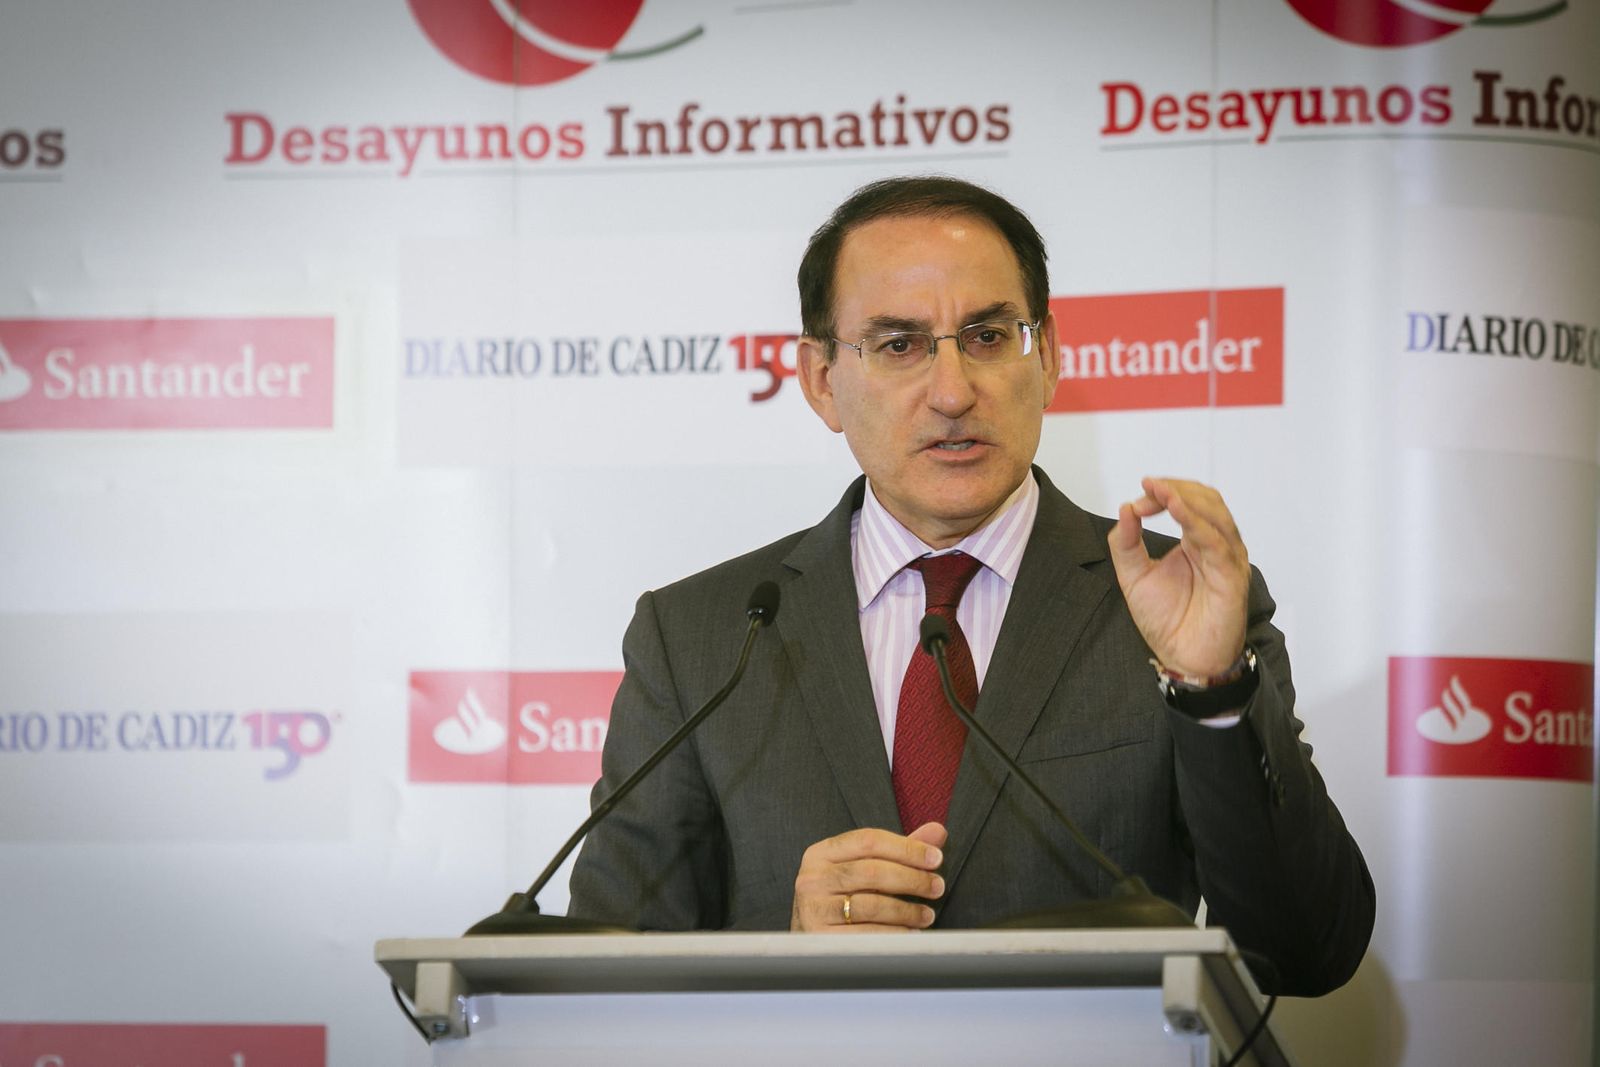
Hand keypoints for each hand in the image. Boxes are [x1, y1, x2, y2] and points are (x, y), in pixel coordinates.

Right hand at [790, 822, 947, 931]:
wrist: (811, 942)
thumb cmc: (844, 898)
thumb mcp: (866, 869)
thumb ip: (900, 851)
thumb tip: (937, 832)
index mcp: (822, 853)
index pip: (869, 840)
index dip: (907, 848)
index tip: (936, 858)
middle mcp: (812, 877)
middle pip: (872, 871)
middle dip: (912, 878)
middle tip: (937, 887)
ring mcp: (814, 908)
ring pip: (871, 905)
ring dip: (906, 910)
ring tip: (927, 915)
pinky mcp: (821, 938)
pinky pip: (867, 934)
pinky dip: (894, 933)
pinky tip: (910, 933)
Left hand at [1106, 477, 1249, 678]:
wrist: (1183, 658)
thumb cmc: (1166, 620)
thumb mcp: (1134, 575)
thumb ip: (1126, 543)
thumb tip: (1125, 507)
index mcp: (1196, 541)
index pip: (1190, 500)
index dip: (1166, 490)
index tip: (1142, 490)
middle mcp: (1216, 545)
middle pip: (1207, 500)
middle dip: (1177, 488)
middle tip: (1149, 487)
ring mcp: (1227, 560)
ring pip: (1216, 516)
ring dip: (1187, 499)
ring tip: (1161, 492)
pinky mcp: (1232, 578)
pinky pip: (1217, 544)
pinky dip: (1197, 524)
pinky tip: (1177, 512)